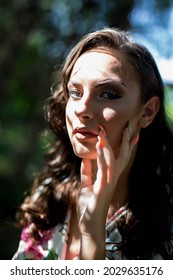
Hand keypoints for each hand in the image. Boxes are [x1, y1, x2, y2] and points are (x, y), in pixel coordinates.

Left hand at [77, 125, 136, 258]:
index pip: (120, 159)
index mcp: (109, 178)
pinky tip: (99, 146)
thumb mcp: (86, 187)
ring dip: (109, 146)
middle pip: (122, 157)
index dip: (125, 146)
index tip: (130, 133)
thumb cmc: (89, 207)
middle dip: (126, 143)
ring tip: (105, 133)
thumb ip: (87, 173)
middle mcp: (112, 179)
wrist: (90, 226)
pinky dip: (102, 157)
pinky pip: (103, 170)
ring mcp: (108, 184)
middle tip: (130, 127)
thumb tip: (85, 160)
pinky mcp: (102, 189)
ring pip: (113, 161)